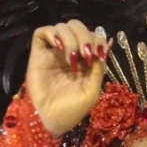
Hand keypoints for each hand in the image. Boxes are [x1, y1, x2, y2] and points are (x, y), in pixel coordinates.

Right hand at [25, 20, 111, 137]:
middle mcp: (69, 52)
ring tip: (72, 60)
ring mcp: (53, 52)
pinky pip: (43, 31)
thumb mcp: (92, 89)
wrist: (54, 119)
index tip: (98, 55)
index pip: (92, 36)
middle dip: (85, 36)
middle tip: (86, 55)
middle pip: (77, 27)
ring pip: (62, 27)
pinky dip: (53, 34)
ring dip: (71, 39)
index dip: (97, 40)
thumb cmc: (73, 109)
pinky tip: (59, 47)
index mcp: (84, 60)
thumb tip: (107, 44)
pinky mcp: (39, 53)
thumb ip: (98, 67)